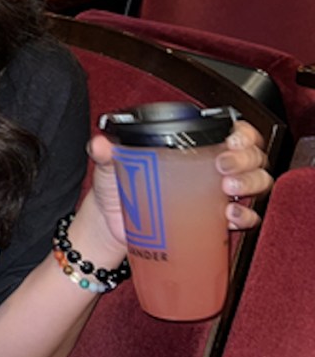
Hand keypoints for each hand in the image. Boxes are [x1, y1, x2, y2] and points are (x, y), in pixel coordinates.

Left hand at [87, 120, 272, 241]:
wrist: (110, 224)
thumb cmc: (116, 188)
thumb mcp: (111, 166)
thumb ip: (105, 153)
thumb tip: (101, 144)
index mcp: (192, 148)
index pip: (232, 132)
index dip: (242, 133)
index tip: (232, 139)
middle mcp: (211, 168)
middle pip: (250, 156)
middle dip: (246, 159)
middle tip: (225, 167)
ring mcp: (216, 195)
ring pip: (255, 182)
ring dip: (250, 183)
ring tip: (230, 190)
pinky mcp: (214, 222)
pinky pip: (246, 218)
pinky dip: (246, 216)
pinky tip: (231, 216)